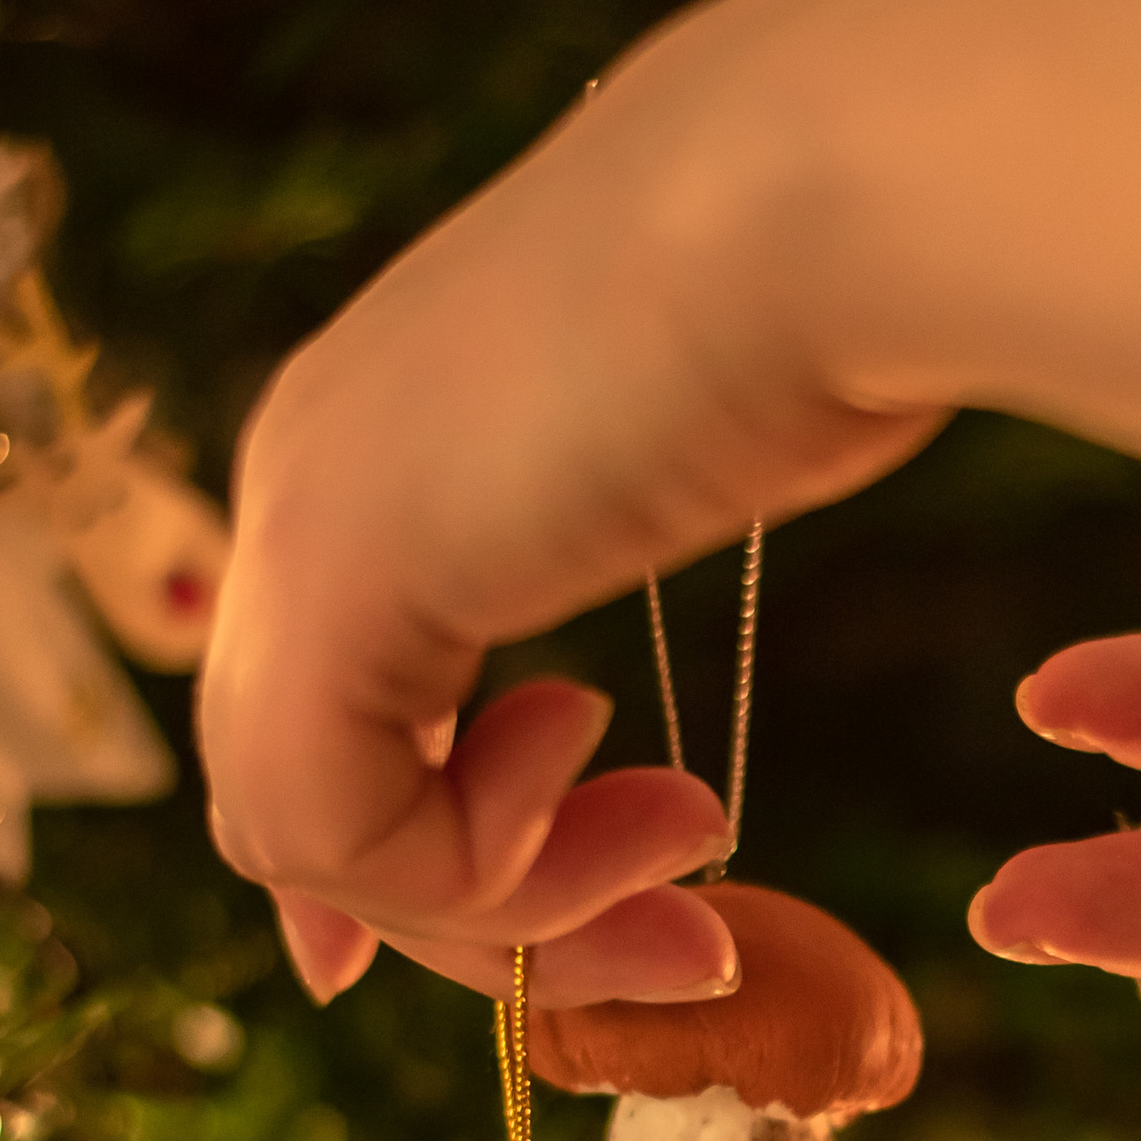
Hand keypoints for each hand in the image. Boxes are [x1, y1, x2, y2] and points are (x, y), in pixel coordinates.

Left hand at [199, 43, 944, 1008]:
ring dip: (521, 910)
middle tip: (698, 939)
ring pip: (305, 839)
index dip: (425, 858)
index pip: (310, 706)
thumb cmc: (827, 300)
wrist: (840, 200)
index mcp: (379, 434)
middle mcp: (306, 472)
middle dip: (503, 912)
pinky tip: (642, 791)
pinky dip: (491, 877)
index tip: (600, 908)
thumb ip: (605, 556)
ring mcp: (301, 520)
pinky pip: (335, 833)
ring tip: (695, 859)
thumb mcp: (696, 452)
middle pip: (301, 797)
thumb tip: (576, 685)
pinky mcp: (333, 575)